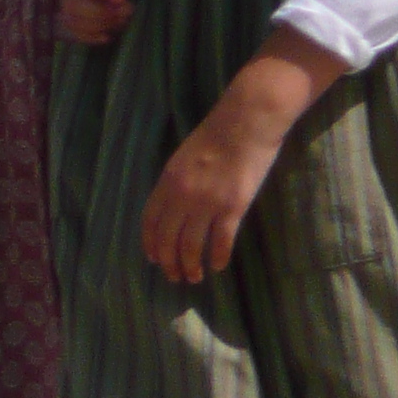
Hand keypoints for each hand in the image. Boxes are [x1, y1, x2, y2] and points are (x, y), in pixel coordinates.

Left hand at [135, 29, 345, 284]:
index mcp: (168, 180)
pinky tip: (219, 266)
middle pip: (169, 239)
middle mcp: (183, 194)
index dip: (151, 243)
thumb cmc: (218, 134)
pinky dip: (218, 258)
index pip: (151, 221)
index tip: (154, 259)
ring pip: (192, 246)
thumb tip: (173, 207)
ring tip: (194, 277)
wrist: (247, 120)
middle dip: (169, 262)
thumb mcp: (185, 156)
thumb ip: (177, 182)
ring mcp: (208, 202)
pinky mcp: (233, 207)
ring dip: (191, 266)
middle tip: (175, 276)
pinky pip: (221, 241)